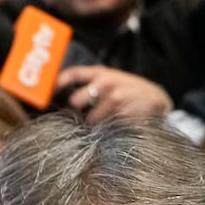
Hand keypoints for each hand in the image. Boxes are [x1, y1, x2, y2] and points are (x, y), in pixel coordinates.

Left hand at [57, 65, 171, 121]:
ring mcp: (117, 97)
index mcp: (99, 73)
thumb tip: (64, 103)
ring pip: (91, 119)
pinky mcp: (126, 111)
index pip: (72, 73)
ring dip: (93, 125)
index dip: (57, 83)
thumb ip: (89, 87)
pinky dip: (107, 131)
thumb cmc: (127, 91)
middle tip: (79, 118)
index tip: (47, 95)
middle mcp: (106, 82)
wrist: (156, 97)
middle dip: (74, 112)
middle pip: (76, 100)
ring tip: (102, 124)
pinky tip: (114, 128)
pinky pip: (107, 127)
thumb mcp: (110, 82)